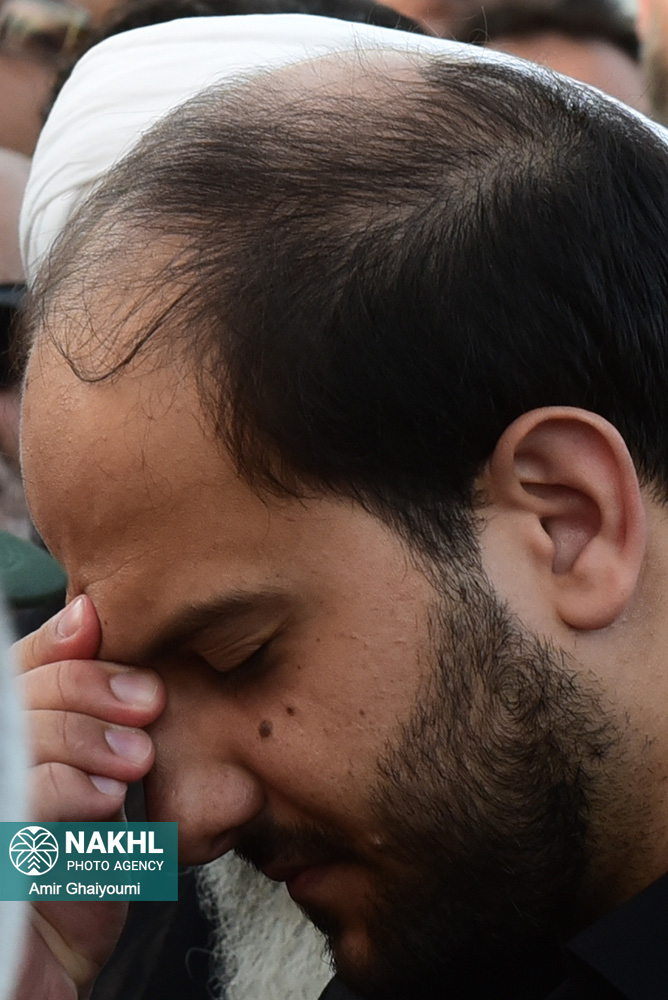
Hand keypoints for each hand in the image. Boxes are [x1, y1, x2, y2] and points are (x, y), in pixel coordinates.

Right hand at [12, 595, 165, 998]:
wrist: (46, 976)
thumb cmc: (72, 880)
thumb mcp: (92, 788)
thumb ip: (91, 716)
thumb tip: (88, 614)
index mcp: (14, 737)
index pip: (23, 667)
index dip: (63, 646)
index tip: (112, 643)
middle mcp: (0, 759)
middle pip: (19, 692)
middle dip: (86, 686)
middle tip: (148, 705)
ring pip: (19, 733)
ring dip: (83, 735)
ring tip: (135, 759)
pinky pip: (18, 793)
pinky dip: (64, 787)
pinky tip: (104, 801)